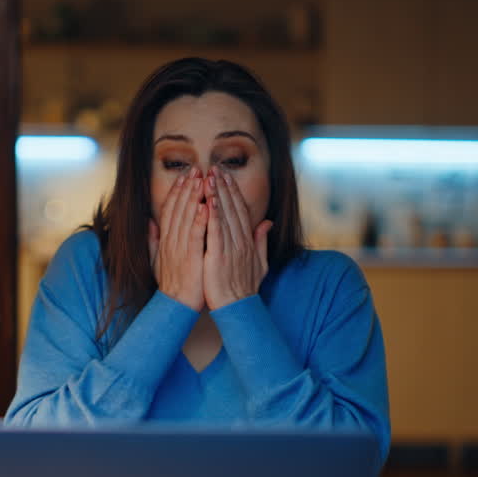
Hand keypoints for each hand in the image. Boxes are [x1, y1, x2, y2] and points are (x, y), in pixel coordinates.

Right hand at [149, 167, 206, 311]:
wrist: (175, 305)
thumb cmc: (171, 283)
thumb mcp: (157, 259)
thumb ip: (153, 240)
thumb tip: (150, 223)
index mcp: (165, 240)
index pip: (170, 210)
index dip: (176, 191)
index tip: (184, 176)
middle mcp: (170, 241)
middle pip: (178, 208)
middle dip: (187, 187)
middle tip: (196, 169)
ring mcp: (179, 248)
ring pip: (186, 217)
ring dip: (193, 196)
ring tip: (201, 179)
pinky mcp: (190, 258)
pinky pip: (195, 235)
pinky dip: (199, 219)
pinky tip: (205, 205)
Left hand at [202, 167, 272, 310]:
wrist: (238, 308)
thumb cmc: (244, 287)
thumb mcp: (259, 262)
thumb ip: (261, 241)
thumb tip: (268, 222)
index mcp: (247, 241)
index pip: (240, 210)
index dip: (233, 192)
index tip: (225, 176)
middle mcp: (241, 241)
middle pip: (232, 208)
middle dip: (224, 186)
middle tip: (215, 168)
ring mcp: (231, 247)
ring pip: (224, 215)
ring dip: (217, 194)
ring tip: (210, 176)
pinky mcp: (219, 256)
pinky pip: (216, 231)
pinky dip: (213, 215)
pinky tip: (209, 200)